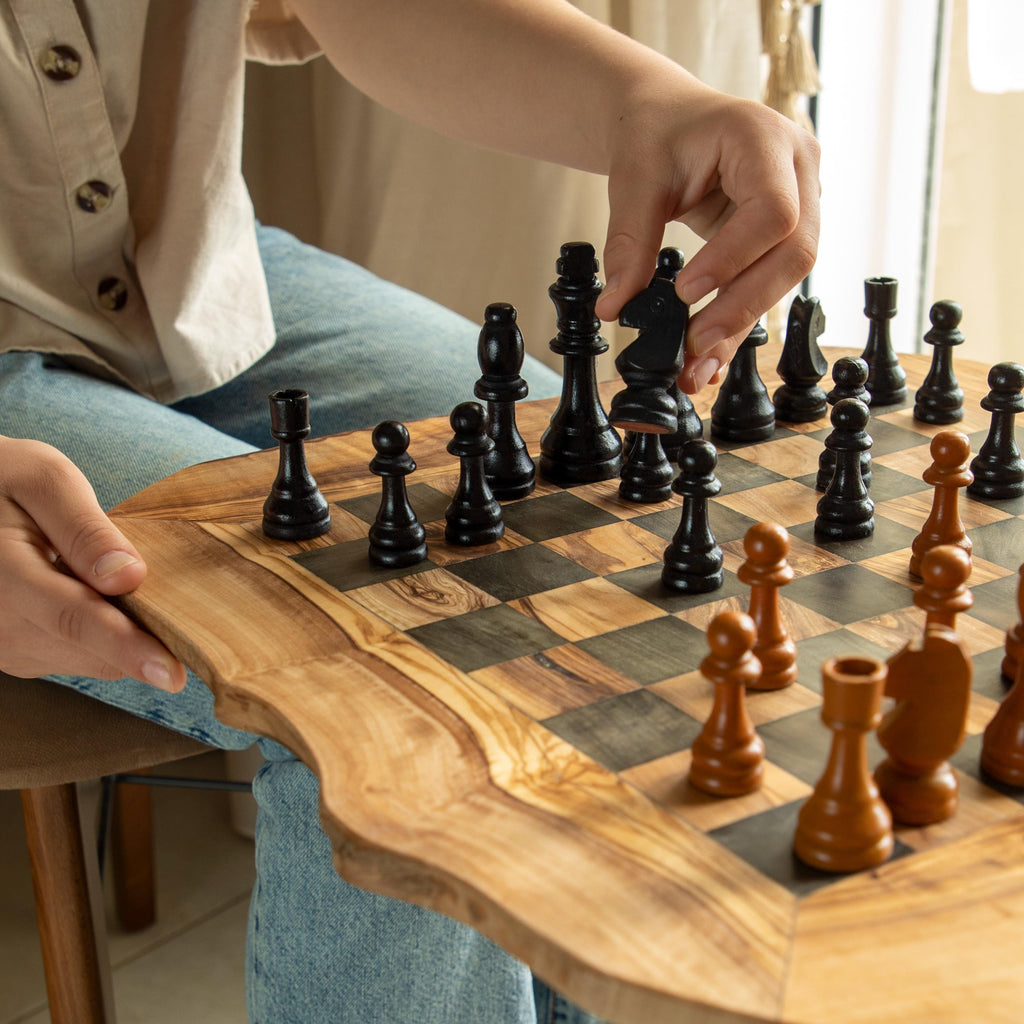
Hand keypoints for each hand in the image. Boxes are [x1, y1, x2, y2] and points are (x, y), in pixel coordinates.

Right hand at [0, 436, 185, 689]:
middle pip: (93, 649)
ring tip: (108, 579)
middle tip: (165, 588)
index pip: (73, 616)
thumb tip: (128, 578)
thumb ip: (85, 529)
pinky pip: (81, 656)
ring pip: (93, 659)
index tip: (171, 673)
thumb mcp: (44, 481)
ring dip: (121, 632)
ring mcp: (4, 645)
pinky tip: (94, 594)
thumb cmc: (6, 479)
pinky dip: (104, 635)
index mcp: (3, 573)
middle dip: (143, 633)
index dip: (126, 646)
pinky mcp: (17, 654)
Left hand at [596, 81, 820, 393]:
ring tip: (695, 367)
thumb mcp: (635, 177)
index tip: (686, 293)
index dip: (734, 258)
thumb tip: (615, 306)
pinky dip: (736, 324)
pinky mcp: (783, 236)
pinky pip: (767, 284)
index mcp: (766, 139)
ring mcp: (801, 203)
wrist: (667, 120)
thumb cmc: (657, 133)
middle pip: (795, 251)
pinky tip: (708, 359)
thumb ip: (630, 240)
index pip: (773, 210)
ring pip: (787, 277)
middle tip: (694, 343)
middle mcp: (799, 170)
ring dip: (740, 325)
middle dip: (744, 304)